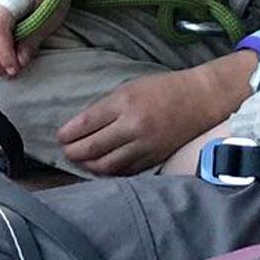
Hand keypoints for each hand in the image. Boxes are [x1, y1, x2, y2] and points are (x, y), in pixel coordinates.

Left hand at [58, 54, 252, 175]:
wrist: (199, 99)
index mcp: (124, 103)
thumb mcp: (129, 88)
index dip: (68, 134)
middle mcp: (133, 126)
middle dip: (74, 152)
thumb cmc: (162, 89)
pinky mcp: (154, 158)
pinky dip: (110, 171)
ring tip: (82, 161)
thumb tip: (81, 127)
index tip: (60, 137)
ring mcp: (145, 145)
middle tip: (66, 151)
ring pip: (108, 165)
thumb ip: (106, 107)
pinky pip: (126, 170)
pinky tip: (102, 167)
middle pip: (93, 148)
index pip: (86, 124)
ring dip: (89, 165)